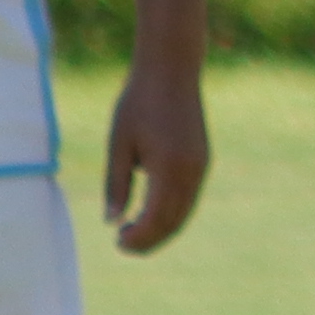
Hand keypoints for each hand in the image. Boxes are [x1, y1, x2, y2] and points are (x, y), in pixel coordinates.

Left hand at [100, 63, 211, 256]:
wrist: (171, 69)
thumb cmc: (138, 102)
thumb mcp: (119, 144)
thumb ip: (116, 184)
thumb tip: (111, 221)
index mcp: (168, 169)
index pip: (155, 219)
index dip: (137, 237)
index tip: (117, 242)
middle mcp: (190, 173)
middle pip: (173, 222)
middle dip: (150, 240)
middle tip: (123, 245)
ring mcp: (200, 167)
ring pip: (184, 213)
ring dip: (161, 229)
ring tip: (134, 232)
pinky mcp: (202, 160)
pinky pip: (189, 197)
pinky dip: (172, 212)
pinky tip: (151, 211)